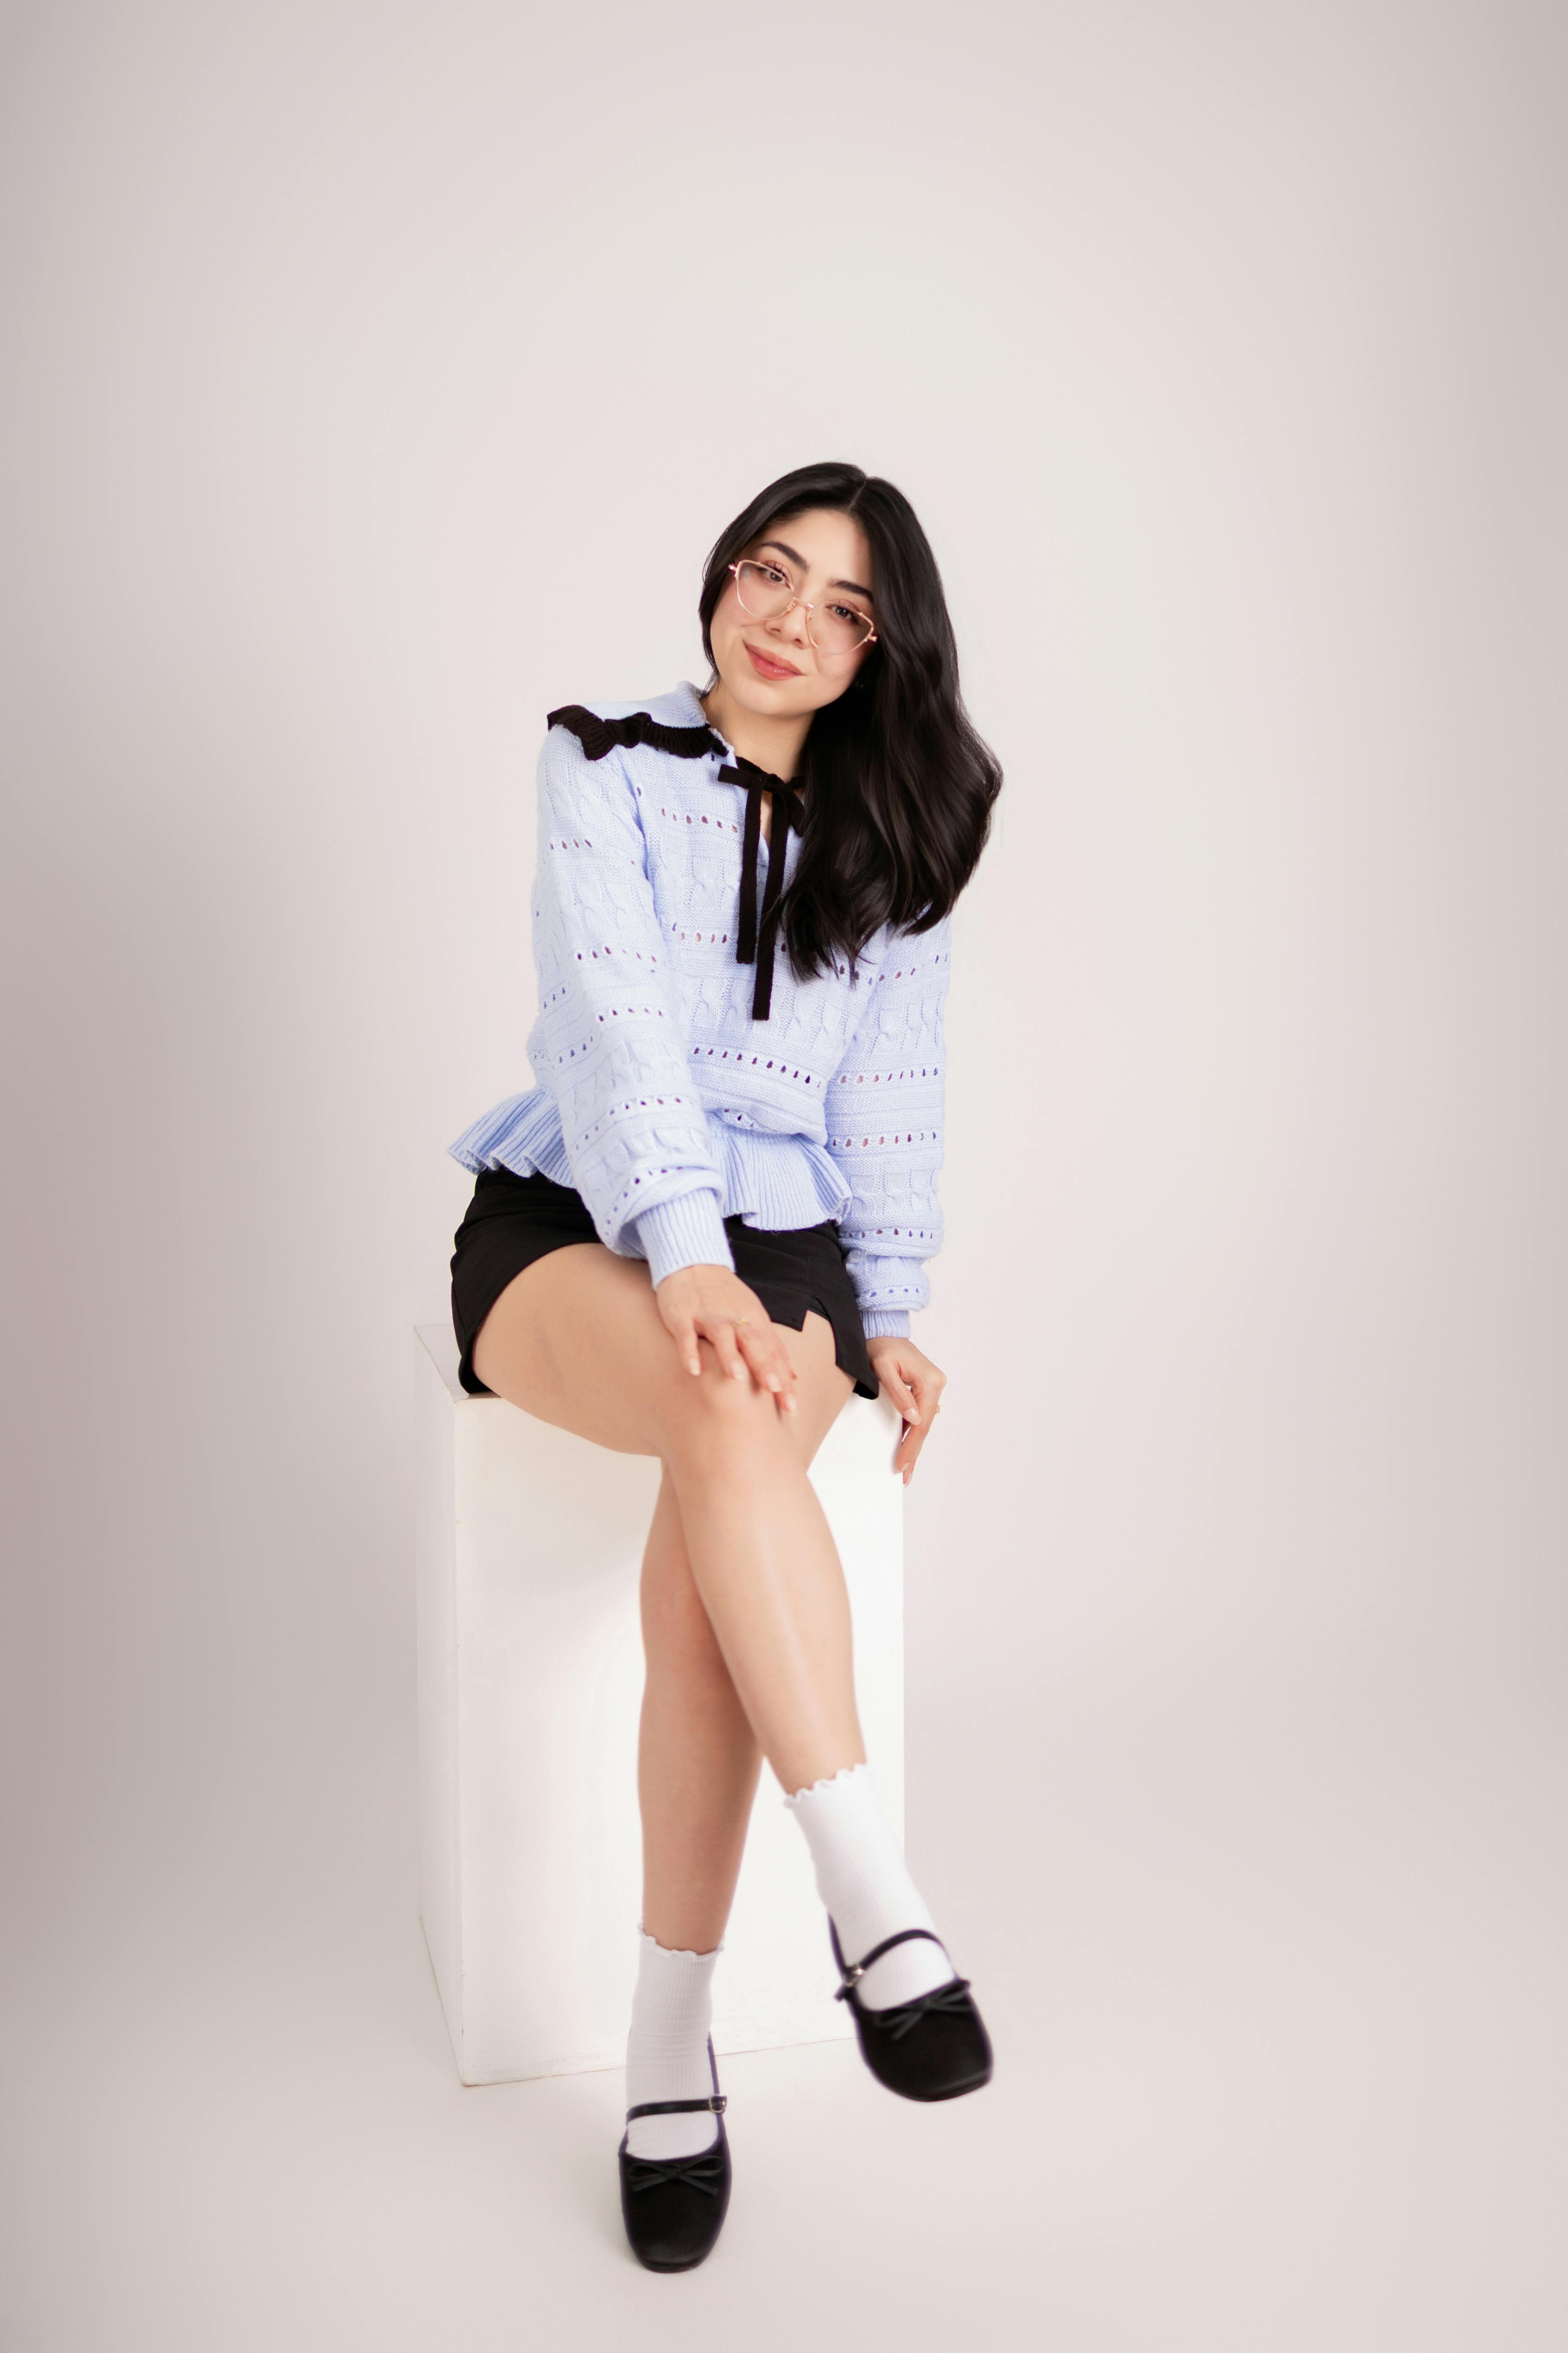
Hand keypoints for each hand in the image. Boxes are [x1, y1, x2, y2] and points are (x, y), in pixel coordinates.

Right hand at [654, 1263, 799, 1414]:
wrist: (692, 1262)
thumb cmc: (725, 1297)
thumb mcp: (754, 1317)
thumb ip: (772, 1346)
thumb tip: (794, 1375)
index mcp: (754, 1320)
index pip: (773, 1351)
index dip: (783, 1377)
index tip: (792, 1404)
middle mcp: (735, 1318)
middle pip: (753, 1343)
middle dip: (764, 1366)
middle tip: (774, 1390)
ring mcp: (708, 1316)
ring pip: (722, 1335)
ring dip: (729, 1355)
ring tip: (737, 1378)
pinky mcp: (683, 1315)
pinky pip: (686, 1334)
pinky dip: (689, 1351)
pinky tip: (693, 1370)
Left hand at [867, 1335, 946, 1484]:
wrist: (882, 1331)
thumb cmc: (881, 1346)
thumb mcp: (883, 1368)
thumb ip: (898, 1394)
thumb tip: (913, 1419)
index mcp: (930, 1381)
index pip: (921, 1421)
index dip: (911, 1445)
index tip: (901, 1463)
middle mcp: (936, 1384)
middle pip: (924, 1426)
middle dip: (913, 1451)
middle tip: (905, 1474)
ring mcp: (932, 1387)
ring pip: (923, 1423)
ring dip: (913, 1444)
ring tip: (905, 1467)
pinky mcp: (925, 1389)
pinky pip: (919, 1415)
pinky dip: (912, 1432)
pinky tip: (906, 1446)